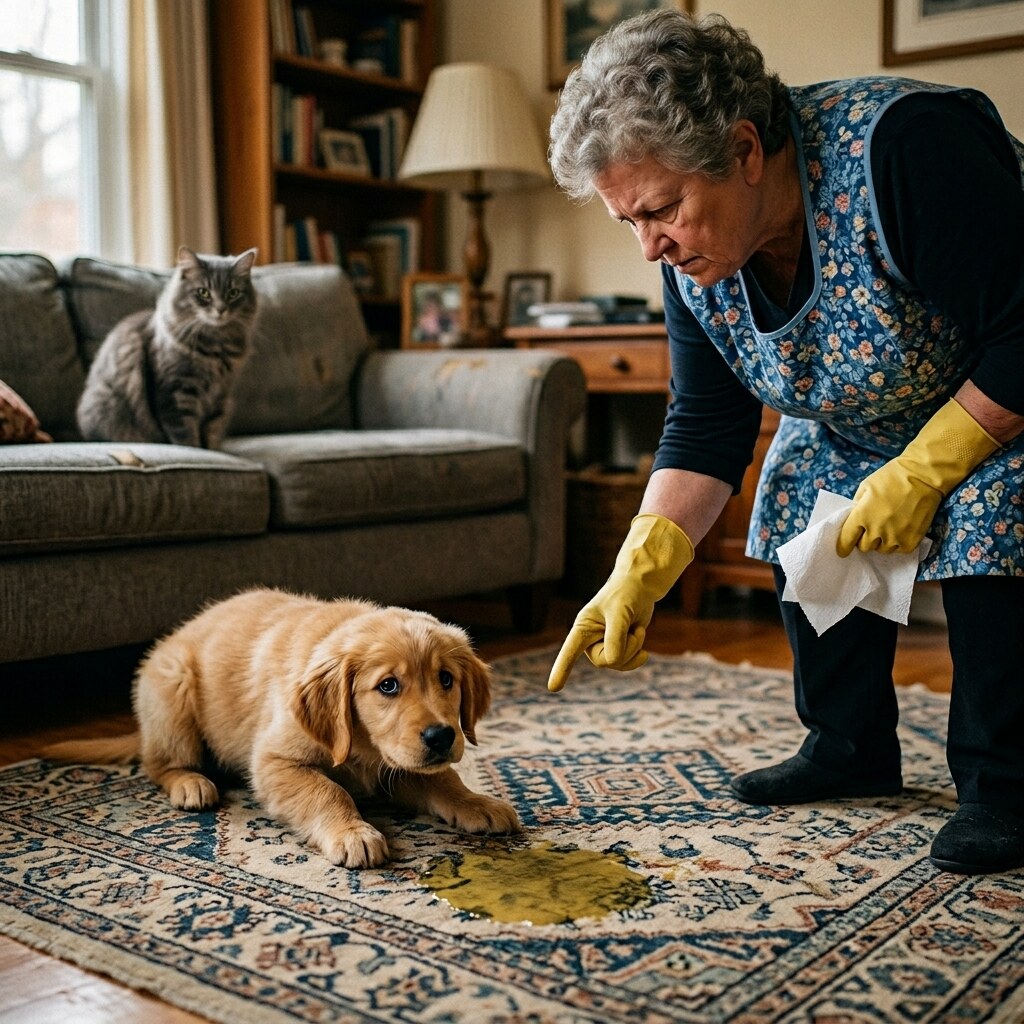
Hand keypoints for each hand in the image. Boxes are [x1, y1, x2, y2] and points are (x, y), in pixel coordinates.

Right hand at [547, 514, 693, 691]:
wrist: (640, 587)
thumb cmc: (625, 594)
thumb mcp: (620, 613)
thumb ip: (615, 637)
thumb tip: (611, 662)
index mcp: (583, 627)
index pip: (570, 651)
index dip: (561, 669)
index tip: (553, 688)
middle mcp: (589, 639)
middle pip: (606, 661)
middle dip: (626, 648)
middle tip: (635, 631)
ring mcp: (603, 645)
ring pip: (618, 664)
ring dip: (634, 649)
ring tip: (639, 631)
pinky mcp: (617, 648)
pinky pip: (626, 664)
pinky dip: (637, 656)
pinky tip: (645, 651)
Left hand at [837, 399, 998, 555]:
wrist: (922, 476)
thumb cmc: (891, 477)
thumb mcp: (865, 487)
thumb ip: (857, 507)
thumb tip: (854, 520)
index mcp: (862, 515)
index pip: (846, 540)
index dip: (843, 546)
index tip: (843, 549)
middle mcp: (877, 530)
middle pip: (864, 547)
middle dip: (864, 539)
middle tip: (870, 528)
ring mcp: (895, 537)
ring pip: (881, 550)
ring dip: (881, 541)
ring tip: (888, 526)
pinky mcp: (911, 541)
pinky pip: (898, 550)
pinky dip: (897, 543)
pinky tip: (900, 529)